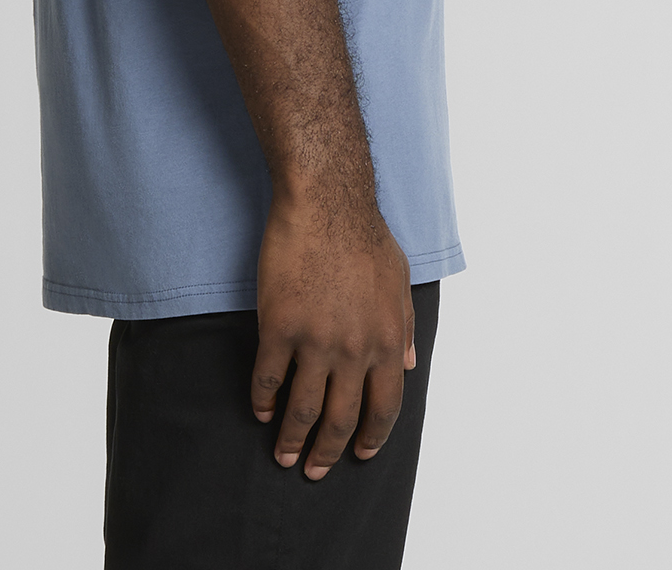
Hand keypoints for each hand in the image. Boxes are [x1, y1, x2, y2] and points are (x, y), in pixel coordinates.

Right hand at [250, 193, 416, 479]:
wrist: (326, 202)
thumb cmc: (364, 235)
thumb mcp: (399, 280)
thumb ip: (404, 326)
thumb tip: (409, 364)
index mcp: (387, 341)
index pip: (385, 408)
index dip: (372, 437)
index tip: (361, 454)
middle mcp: (354, 350)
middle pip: (342, 419)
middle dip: (328, 451)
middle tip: (315, 470)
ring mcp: (315, 341)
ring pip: (303, 408)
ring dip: (292, 439)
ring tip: (283, 455)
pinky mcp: (278, 327)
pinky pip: (269, 378)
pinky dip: (264, 400)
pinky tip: (261, 410)